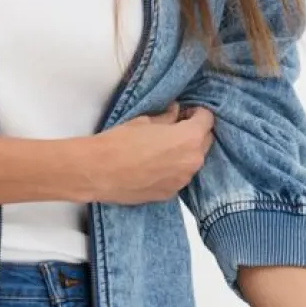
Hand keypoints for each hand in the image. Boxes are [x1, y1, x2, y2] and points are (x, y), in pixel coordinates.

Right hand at [84, 101, 214, 203]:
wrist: (98, 172)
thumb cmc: (120, 142)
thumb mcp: (145, 121)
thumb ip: (166, 117)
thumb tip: (174, 112)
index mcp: (189, 138)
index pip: (207, 120)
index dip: (197, 113)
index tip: (185, 112)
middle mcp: (192, 161)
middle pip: (205, 142)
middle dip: (195, 133)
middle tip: (176, 128)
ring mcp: (182, 181)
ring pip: (192, 162)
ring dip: (185, 153)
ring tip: (163, 149)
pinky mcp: (170, 194)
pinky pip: (179, 177)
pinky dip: (173, 169)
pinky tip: (155, 165)